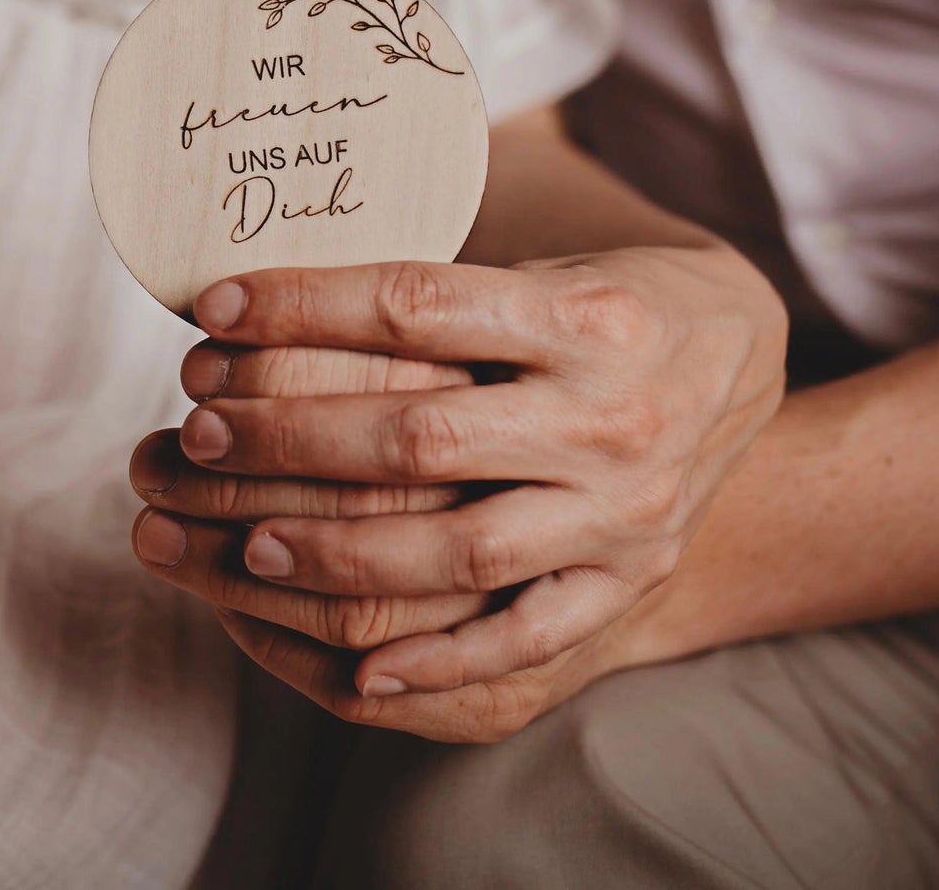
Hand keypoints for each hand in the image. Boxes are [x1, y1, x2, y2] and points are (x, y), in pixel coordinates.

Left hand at [150, 247, 784, 699]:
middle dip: (291, 437)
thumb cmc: (607, 299)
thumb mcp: (542, 268)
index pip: (416, 306)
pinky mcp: (629, 576)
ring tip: (249, 540)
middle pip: (421, 436)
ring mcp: (624, 510)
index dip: (304, 307)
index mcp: (582, 317)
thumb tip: (273, 304)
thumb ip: (438, 295)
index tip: (216, 309)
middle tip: (200, 430)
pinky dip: (445, 659)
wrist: (738, 353)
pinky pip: (531, 636)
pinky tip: (362, 670)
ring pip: (461, 551)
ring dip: (340, 552)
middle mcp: (608, 415)